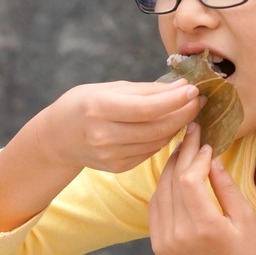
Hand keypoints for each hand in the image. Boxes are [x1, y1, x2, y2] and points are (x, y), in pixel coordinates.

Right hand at [35, 79, 203, 174]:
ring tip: (189, 110)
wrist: (57, 138)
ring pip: (158, 141)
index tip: (194, 90)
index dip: (175, 100)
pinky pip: (151, 151)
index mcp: (98, 109)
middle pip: (157, 127)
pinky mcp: (118, 167)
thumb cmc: (85, 104)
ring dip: (178, 125)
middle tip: (199, 100)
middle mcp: (103, 135)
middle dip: (184, 113)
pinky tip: (171, 125)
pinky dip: (165, 137)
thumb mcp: (109, 89)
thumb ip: (147, 90)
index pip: (148, 108)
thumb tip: (182, 87)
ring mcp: (110, 155)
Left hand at [148, 123, 255, 254]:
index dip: (197, 155)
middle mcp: (179, 234)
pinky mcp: (157, 244)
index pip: (190, 179)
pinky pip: (155, 206)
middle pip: (172, 182)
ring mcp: (164, 241)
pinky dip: (164, 186)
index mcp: (205, 228)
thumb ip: (226, 187)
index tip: (208, 141)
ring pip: (160, 191)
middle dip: (183, 154)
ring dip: (171, 167)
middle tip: (193, 133)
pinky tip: (175, 174)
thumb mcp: (245, 219)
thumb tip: (212, 157)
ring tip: (184, 149)